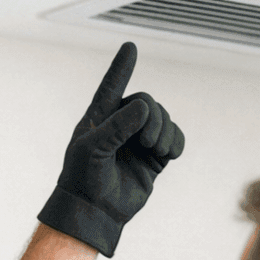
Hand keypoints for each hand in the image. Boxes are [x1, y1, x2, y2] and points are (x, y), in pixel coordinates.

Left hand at [37, 42, 184, 256]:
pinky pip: (174, 141)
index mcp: (99, 119)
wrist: (95, 212)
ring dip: (165, 131)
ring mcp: (138, 142)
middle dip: (152, 117)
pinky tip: (169, 155)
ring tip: (155, 150)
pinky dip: (176, 143)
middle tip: (146, 141)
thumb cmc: (84, 179)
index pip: (111, 87)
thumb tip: (144, 107)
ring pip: (163, 120)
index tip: (130, 46)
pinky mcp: (153, 160)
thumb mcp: (93, 149)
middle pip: (147, 103)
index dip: (121, 67)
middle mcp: (120, 126)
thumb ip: (117, 126)